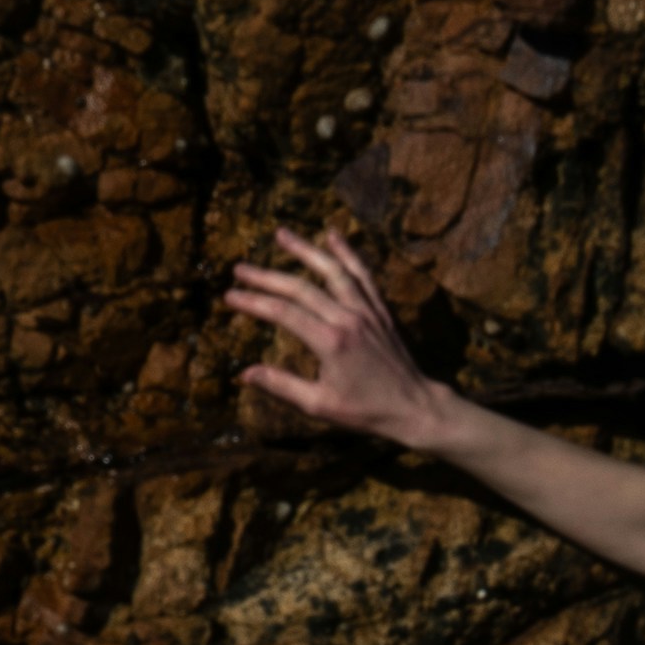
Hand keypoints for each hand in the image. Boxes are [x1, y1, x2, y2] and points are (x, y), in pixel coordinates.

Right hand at [225, 227, 447, 448]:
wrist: (414, 407)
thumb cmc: (366, 412)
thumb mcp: (320, 405)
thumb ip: (282, 386)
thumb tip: (245, 374)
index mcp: (330, 343)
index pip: (283, 314)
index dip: (253, 303)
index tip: (230, 296)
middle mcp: (348, 319)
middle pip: (301, 288)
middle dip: (266, 276)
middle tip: (239, 268)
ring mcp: (367, 311)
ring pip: (332, 270)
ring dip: (305, 250)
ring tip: (280, 233)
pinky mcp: (380, 310)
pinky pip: (363, 274)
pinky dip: (348, 252)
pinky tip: (332, 234)